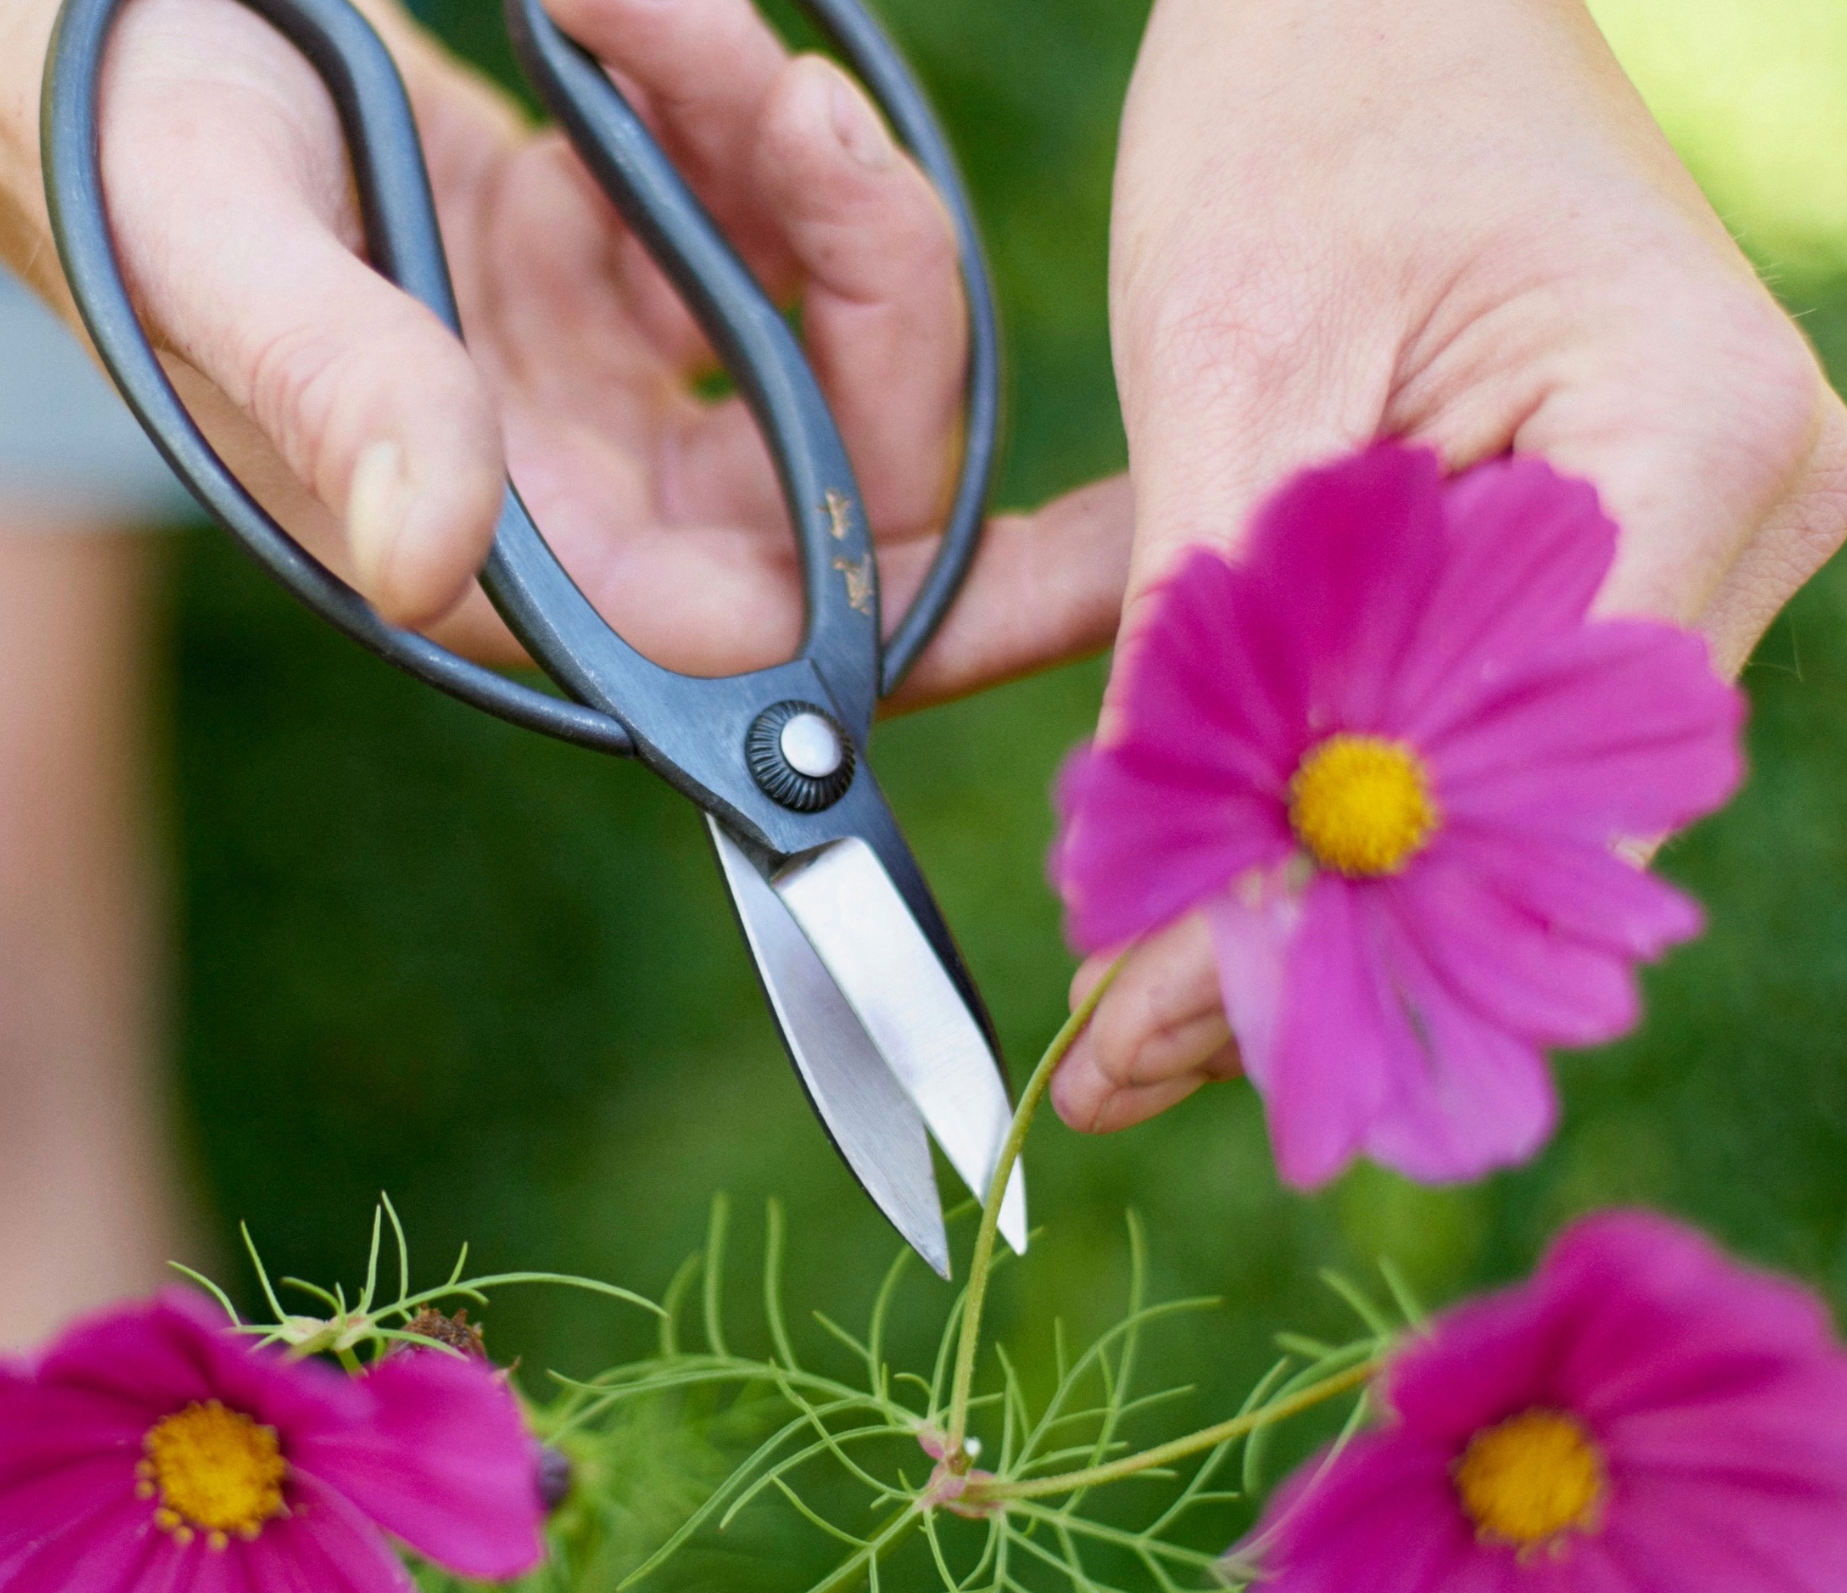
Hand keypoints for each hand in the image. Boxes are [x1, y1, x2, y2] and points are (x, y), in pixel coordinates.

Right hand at [0, 0, 1128, 692]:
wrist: (62, 29)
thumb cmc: (90, 123)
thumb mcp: (196, 236)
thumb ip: (333, 389)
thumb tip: (431, 554)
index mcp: (519, 558)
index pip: (783, 644)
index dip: (949, 622)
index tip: (1110, 558)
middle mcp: (590, 506)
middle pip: (847, 475)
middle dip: (878, 293)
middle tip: (796, 105)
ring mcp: (610, 394)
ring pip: (818, 333)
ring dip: (787, 162)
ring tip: (641, 11)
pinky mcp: (607, 282)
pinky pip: (757, 229)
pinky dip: (734, 117)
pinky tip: (644, 27)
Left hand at [1052, 0, 1846, 1137]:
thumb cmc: (1309, 95)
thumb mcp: (1224, 370)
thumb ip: (1208, 648)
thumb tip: (1161, 905)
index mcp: (1691, 440)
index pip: (1524, 781)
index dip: (1333, 922)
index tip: (1152, 1026)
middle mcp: (1738, 517)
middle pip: (1524, 834)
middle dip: (1312, 952)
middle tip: (1124, 1062)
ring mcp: (1688, 551)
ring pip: (1492, 812)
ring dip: (1308, 905)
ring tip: (1132, 1018)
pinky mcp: (1606, 566)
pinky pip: (1469, 741)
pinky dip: (1327, 813)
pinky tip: (1195, 891)